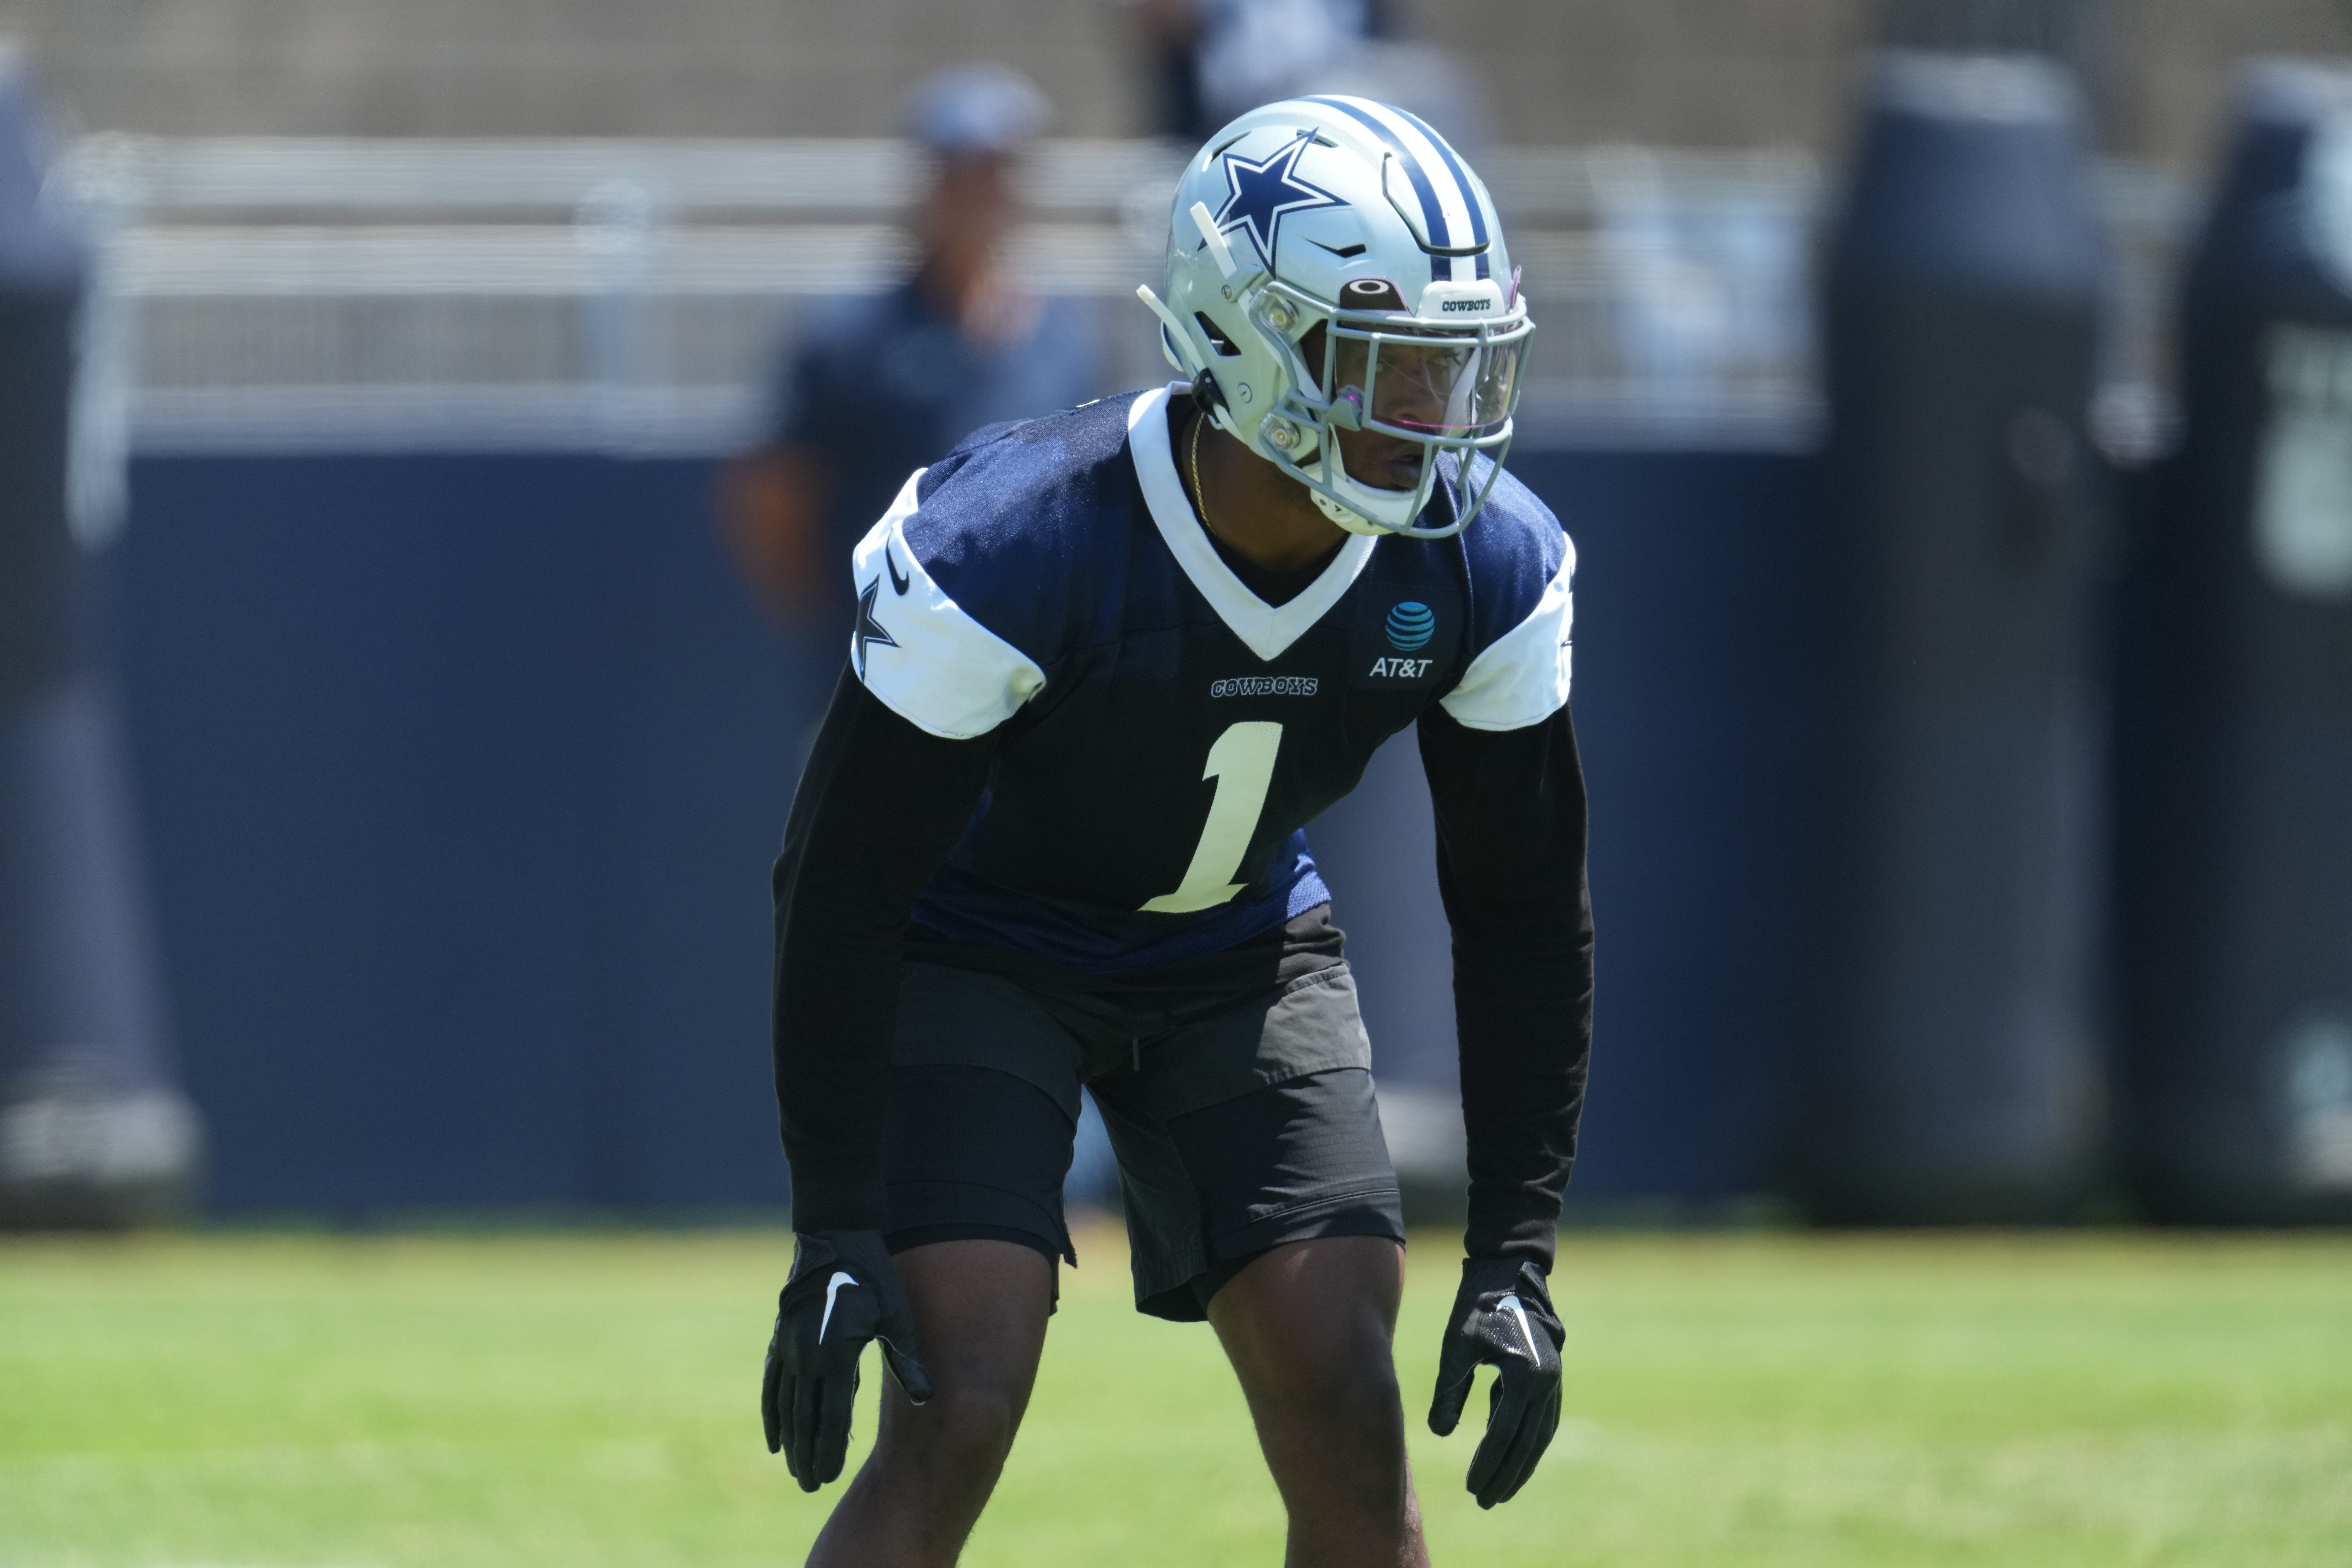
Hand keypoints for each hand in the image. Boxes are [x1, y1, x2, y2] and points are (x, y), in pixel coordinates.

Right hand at [762, 1230, 932, 1489]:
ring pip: (784, 1406)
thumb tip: (927, 1399)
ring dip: (789, 1441)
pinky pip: (772, 1385)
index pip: (830, 1416)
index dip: (828, 1449)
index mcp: (836, 1353)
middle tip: (810, 1485)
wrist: (834, 1237)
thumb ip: (906, 1359)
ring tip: (795, 1469)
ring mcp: (789, 1347)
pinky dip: (772, 1414)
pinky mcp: (781, 1338)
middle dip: (807, 1455)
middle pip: (804, 1419)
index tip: (826, 1477)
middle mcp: (806, 1355)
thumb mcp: (896, 1316)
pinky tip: (774, 1438)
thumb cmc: (873, 1276)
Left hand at [1427, 1256, 1563, 1507]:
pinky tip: (1508, 1453)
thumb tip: (1439, 1433)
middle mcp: (1547, 1382)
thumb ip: (1450, 1391)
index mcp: (1525, 1375)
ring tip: (1500, 1489)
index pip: (1505, 1434)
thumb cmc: (1478, 1306)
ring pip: (1539, 1434)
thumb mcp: (1457, 1347)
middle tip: (1487, 1501)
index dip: (1489, 1464)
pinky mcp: (1549, 1375)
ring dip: (1521, 1463)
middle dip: (1508, 1475)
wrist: (1508, 1270)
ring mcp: (1553, 1379)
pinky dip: (1526, 1439)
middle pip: (1528, 1442)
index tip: (1473, 1489)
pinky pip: (1541, 1418)